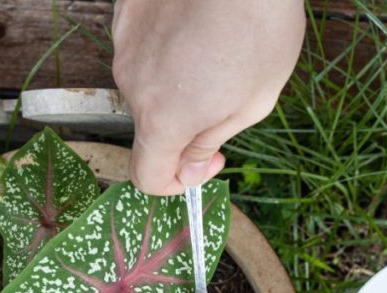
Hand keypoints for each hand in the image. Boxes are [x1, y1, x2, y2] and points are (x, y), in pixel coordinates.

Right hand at [111, 0, 305, 195]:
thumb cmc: (262, 27)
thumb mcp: (254, 101)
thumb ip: (212, 140)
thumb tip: (188, 170)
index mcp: (165, 119)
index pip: (147, 177)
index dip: (176, 182)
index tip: (205, 161)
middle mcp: (133, 86)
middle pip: (150, 127)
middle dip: (184, 125)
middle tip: (227, 94)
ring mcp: (125, 46)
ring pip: (145, 85)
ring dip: (176, 83)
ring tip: (217, 51)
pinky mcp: (125, 13)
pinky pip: (142, 48)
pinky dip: (166, 49)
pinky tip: (199, 25)